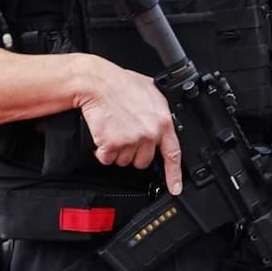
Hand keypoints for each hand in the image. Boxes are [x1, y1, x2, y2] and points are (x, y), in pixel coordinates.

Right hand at [74, 55, 182, 194]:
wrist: (96, 82)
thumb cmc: (119, 83)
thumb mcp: (150, 91)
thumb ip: (159, 110)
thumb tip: (162, 120)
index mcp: (162, 121)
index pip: (173, 154)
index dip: (174, 175)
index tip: (175, 188)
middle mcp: (149, 133)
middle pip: (143, 161)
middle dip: (133, 152)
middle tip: (125, 134)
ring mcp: (131, 140)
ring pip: (124, 161)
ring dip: (117, 151)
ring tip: (113, 129)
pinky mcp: (112, 144)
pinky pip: (107, 159)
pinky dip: (102, 151)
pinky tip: (103, 134)